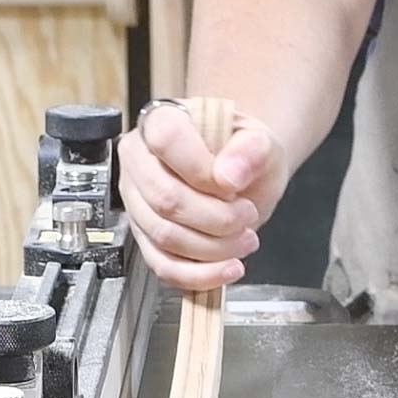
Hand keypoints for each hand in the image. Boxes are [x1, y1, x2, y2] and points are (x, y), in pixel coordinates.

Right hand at [117, 103, 289, 289]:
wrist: (241, 175)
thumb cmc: (242, 154)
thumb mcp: (260, 141)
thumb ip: (251, 150)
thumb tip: (230, 175)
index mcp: (160, 121)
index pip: (166, 141)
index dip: (203, 170)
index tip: (234, 185)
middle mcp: (140, 161)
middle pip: (165, 199)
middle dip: (217, 218)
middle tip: (247, 217)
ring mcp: (138, 203)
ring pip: (165, 237)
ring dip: (214, 248)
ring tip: (245, 240)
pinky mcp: (146, 239)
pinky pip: (164, 267)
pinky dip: (200, 275)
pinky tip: (228, 268)